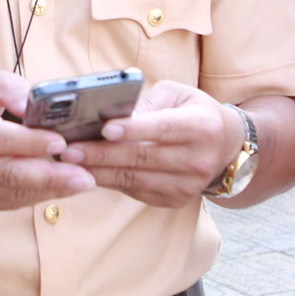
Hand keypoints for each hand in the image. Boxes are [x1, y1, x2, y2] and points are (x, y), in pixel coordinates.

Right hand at [0, 68, 93, 209]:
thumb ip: (9, 86)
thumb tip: (36, 102)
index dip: (31, 144)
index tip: (62, 142)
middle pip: (6, 172)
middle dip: (50, 176)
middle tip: (84, 174)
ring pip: (8, 193)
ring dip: (48, 190)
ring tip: (79, 182)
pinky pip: (4, 202)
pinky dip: (33, 197)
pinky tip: (56, 188)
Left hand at [61, 79, 236, 208]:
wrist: (226, 148)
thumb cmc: (194, 112)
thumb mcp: (178, 94)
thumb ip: (148, 101)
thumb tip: (111, 113)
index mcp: (202, 126)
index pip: (163, 128)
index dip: (133, 130)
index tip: (104, 129)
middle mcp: (198, 160)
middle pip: (142, 158)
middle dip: (101, 154)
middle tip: (68, 149)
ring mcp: (187, 185)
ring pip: (134, 179)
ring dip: (98, 171)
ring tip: (68, 163)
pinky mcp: (175, 200)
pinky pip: (134, 191)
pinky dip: (108, 181)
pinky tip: (86, 172)